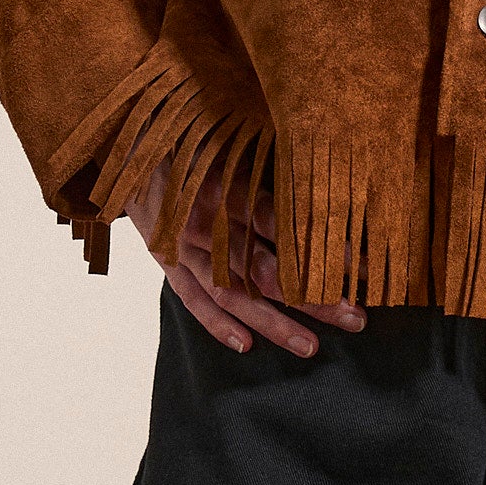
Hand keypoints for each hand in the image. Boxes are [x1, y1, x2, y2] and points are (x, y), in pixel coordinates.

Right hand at [133, 157, 367, 360]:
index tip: (357, 268)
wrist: (128, 146)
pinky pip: (193, 299)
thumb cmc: (193, 137)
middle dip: (311, 298)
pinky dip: (217, 324)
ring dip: (272, 322)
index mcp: (223, 186)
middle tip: (354, 318)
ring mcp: (182, 248)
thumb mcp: (231, 138)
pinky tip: (246, 346)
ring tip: (311, 346)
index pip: (279, 224)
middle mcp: (204, 223)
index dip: (318, 248)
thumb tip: (328, 175)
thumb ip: (270, 162)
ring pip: (232, 294)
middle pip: (264, 270)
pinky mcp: (167, 263)